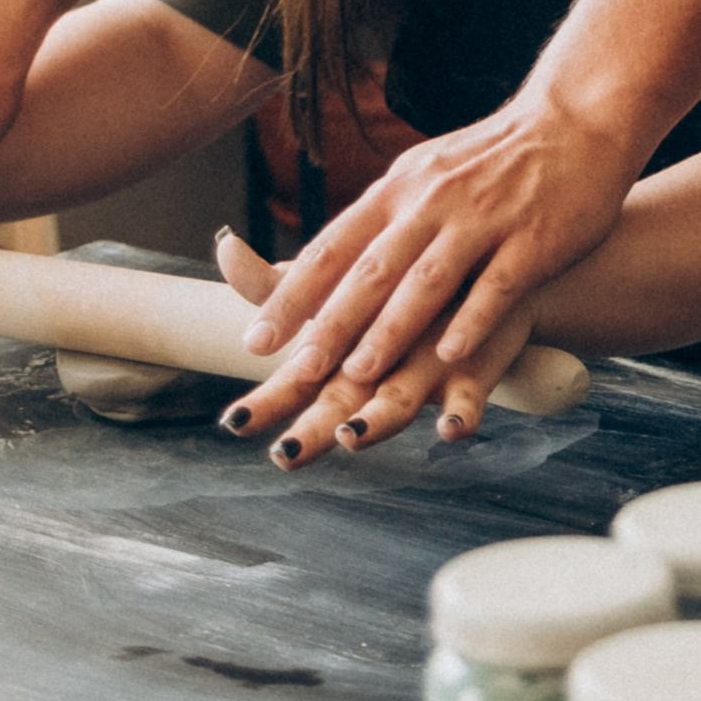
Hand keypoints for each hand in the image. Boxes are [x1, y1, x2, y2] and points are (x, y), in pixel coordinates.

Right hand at [208, 224, 533, 464]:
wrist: (478, 270)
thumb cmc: (398, 285)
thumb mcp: (340, 273)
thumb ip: (285, 276)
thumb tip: (222, 246)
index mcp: (344, 349)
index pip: (299, 378)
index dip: (269, 400)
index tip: (233, 423)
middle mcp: (380, 369)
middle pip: (341, 403)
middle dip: (314, 430)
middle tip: (284, 454)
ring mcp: (426, 373)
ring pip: (398, 403)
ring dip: (376, 423)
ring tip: (351, 436)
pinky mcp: (475, 369)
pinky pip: (469, 396)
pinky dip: (459, 414)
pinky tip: (452, 429)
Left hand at [230, 93, 635, 429]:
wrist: (577, 118)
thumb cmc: (494, 158)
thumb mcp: (426, 174)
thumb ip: (381, 217)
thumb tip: (325, 262)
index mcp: (399, 189)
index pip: (333, 247)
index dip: (293, 296)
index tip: (258, 339)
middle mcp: (432, 202)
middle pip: (371, 270)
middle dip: (329, 324)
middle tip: (295, 371)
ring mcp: (483, 219)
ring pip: (428, 280)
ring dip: (391, 328)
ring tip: (359, 373)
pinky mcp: (533, 238)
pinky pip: (497, 285)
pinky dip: (472, 320)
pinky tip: (453, 356)